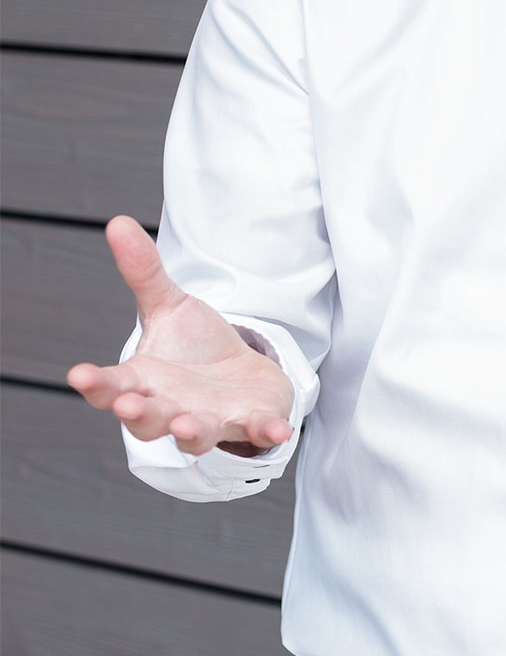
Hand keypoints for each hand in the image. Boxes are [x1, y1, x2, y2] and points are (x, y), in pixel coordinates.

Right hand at [67, 215, 293, 456]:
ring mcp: (210, 419)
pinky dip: (266, 432)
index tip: (78, 374)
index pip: (110, 386)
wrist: (239, 375)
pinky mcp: (249, 422)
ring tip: (185, 425)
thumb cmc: (193, 347)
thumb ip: (144, 272)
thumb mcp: (169, 306)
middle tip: (129, 406)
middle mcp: (171, 408)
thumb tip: (117, 221)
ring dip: (190, 432)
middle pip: (147, 420)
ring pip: (195, 435)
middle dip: (140, 415)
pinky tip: (277, 431)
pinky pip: (257, 431)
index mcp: (143, 381)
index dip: (95, 383)